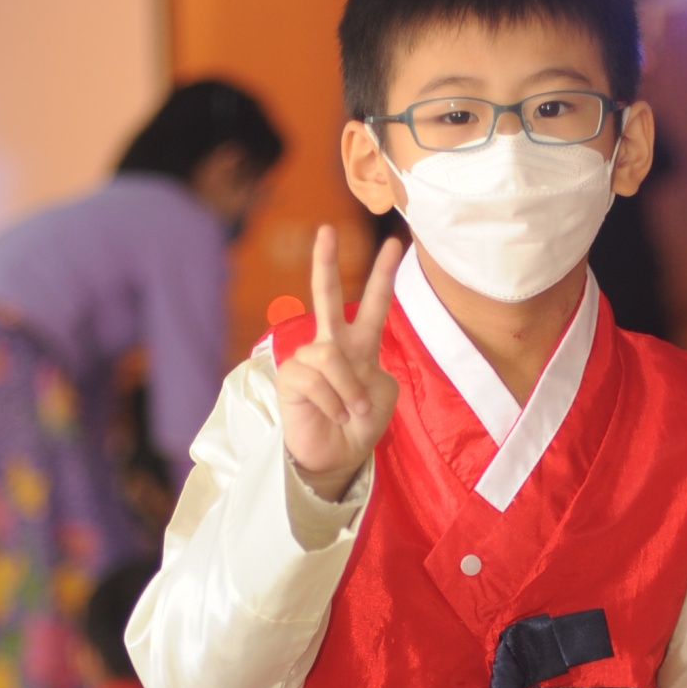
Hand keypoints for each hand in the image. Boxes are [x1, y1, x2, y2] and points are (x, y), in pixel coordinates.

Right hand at [277, 225, 402, 499]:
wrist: (337, 458)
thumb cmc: (359, 425)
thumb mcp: (383, 396)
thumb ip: (375, 371)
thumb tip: (348, 363)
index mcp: (360, 346)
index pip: (373, 305)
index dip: (384, 276)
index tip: (396, 244)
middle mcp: (331, 345)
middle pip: (328, 298)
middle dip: (326, 263)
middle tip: (326, 230)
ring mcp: (307, 359)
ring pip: (330, 357)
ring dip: (348, 391)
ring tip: (350, 413)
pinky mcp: (290, 378)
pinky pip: (316, 380)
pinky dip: (332, 403)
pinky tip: (333, 416)